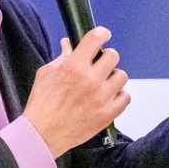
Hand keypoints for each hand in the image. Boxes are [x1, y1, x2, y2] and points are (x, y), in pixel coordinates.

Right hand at [23, 27, 129, 156]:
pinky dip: (119, 95)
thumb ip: (62, 57)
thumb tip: (68, 44)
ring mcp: (102, 98)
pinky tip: (109, 96)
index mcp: (74, 67)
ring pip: (122, 76)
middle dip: (106, 57)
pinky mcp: (108, 114)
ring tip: (103, 82)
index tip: (103, 35)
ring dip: (113, 77)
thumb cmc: (42, 104)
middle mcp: (91, 80)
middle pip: (113, 56)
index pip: (96, 39)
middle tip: (99, 64)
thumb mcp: (47, 74)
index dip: (102, 33)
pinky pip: (126, 97)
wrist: (43, 134)